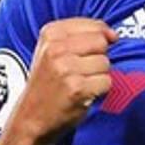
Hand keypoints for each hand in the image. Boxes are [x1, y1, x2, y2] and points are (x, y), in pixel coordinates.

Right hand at [12, 18, 116, 144]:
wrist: (30, 118)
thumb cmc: (47, 83)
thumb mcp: (52, 49)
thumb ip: (82, 35)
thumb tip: (114, 35)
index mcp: (50, 33)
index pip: (95, 26)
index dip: (101, 39)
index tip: (90, 53)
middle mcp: (56, 49)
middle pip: (101, 43)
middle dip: (97, 58)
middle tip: (80, 72)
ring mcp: (66, 69)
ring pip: (105, 64)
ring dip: (97, 76)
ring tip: (79, 84)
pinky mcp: (77, 89)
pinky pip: (106, 82)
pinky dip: (99, 91)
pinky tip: (82, 95)